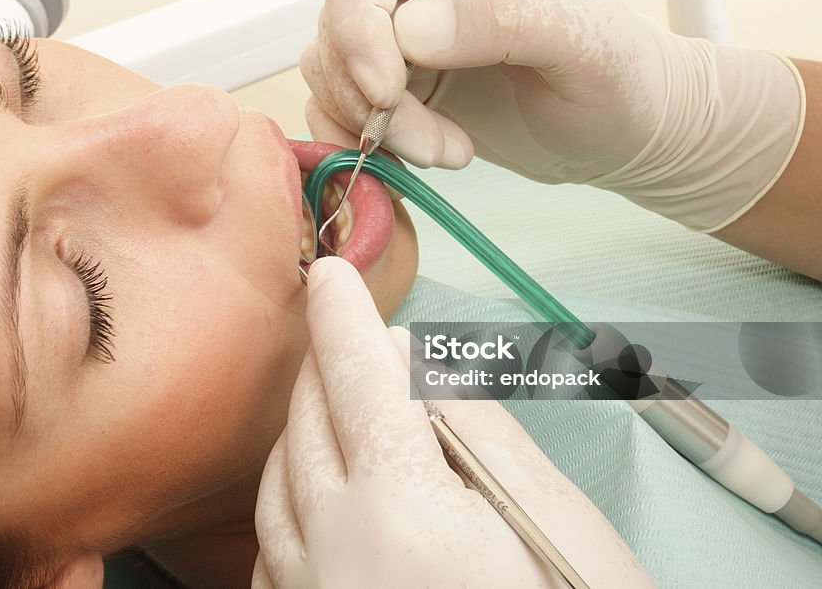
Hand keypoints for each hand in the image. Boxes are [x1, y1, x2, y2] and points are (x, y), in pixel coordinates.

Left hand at [252, 257, 653, 587]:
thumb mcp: (554, 525)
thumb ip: (478, 432)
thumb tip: (419, 366)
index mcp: (403, 511)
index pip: (357, 379)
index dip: (342, 316)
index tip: (328, 273)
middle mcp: (335, 551)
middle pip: (310, 422)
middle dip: (325, 364)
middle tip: (343, 329)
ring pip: (278, 480)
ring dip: (303, 425)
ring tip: (333, 397)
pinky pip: (270, 544)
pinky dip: (289, 495)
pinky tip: (313, 487)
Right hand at [302, 0, 803, 230]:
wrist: (624, 133)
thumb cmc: (620, 75)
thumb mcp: (585, 40)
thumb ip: (506, 16)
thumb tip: (412, 30)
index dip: (359, 22)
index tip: (388, 88)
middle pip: (339, 20)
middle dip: (369, 92)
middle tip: (430, 141)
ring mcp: (401, 38)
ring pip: (331, 71)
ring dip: (374, 126)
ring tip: (447, 151)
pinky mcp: (394, 89)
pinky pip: (339, 110)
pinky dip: (364, 142)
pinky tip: (426, 157)